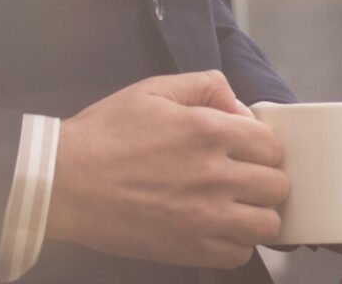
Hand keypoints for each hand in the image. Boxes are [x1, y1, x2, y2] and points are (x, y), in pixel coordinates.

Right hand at [47, 70, 288, 268]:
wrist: (64, 183)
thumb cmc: (105, 134)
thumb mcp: (154, 89)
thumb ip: (206, 86)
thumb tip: (238, 109)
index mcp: (210, 131)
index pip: (272, 145)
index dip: (262, 146)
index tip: (247, 150)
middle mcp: (215, 176)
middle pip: (277, 186)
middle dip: (264, 178)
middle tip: (244, 177)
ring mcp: (204, 218)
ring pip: (267, 224)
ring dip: (256, 214)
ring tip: (236, 206)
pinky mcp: (187, 250)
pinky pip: (238, 255)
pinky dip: (235, 244)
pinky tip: (217, 229)